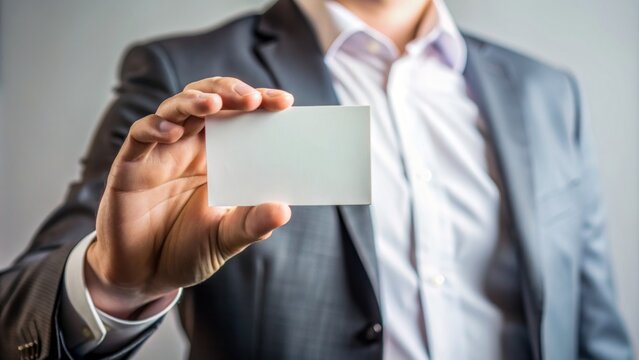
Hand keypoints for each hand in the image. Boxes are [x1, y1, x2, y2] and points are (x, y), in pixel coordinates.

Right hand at [86, 77, 293, 318]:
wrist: (145, 278)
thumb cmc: (188, 251)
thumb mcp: (226, 239)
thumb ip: (252, 224)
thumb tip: (283, 210)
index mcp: (218, 157)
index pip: (240, 117)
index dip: (260, 103)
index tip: (285, 103)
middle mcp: (190, 147)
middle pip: (209, 100)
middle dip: (229, 92)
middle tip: (252, 99)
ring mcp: (160, 152)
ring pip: (175, 108)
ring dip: (194, 101)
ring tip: (214, 104)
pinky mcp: (131, 165)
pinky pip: (140, 135)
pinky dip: (155, 127)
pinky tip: (173, 132)